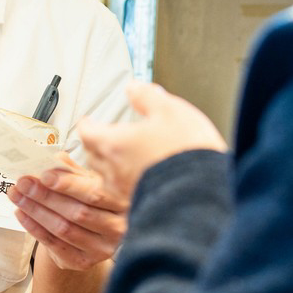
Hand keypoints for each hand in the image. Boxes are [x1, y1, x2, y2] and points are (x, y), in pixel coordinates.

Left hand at [8, 154, 127, 270]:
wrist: (87, 231)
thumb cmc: (87, 198)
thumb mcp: (85, 179)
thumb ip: (70, 170)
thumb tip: (48, 159)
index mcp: (122, 201)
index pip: (94, 193)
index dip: (68, 185)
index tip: (44, 175)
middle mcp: (117, 227)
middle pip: (77, 212)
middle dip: (45, 196)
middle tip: (23, 183)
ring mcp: (102, 248)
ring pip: (64, 228)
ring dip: (35, 211)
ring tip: (17, 195)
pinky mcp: (84, 261)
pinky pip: (55, 244)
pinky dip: (34, 227)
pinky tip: (21, 213)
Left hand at [77, 81, 226, 204]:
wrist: (205, 194)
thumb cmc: (186, 153)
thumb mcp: (170, 110)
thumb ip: (147, 97)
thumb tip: (134, 88)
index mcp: (115, 144)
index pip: (86, 132)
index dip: (86, 124)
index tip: (88, 120)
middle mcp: (115, 171)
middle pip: (92, 155)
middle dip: (95, 144)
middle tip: (102, 136)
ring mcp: (126, 192)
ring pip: (106, 177)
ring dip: (109, 164)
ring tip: (120, 156)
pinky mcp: (142, 204)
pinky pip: (124, 192)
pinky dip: (126, 181)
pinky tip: (140, 176)